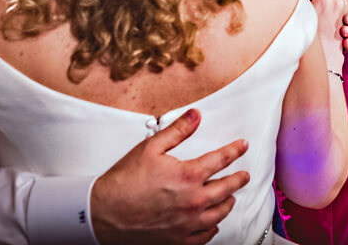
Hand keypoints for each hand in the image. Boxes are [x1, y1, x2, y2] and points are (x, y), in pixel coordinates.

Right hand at [91, 109, 249, 244]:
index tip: (242, 146)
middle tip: (244, 175)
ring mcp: (187, 223)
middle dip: (239, 179)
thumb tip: (195, 115)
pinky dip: (213, 227)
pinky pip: (205, 236)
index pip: (221, 160)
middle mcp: (193, 201)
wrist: (103, 213)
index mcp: (188, 176)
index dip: (234, 151)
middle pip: (227, 188)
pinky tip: (212, 223)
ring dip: (228, 203)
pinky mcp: (179, 240)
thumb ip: (177, 130)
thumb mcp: (150, 147)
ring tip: (230, 197)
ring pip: (219, 214)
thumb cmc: (124, 182)